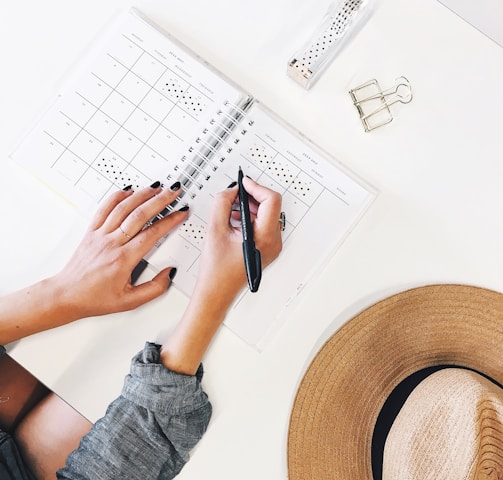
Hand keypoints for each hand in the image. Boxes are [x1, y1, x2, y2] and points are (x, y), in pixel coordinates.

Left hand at [52, 182, 188, 319]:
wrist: (67, 295)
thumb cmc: (95, 298)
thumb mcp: (130, 302)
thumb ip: (154, 288)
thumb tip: (169, 273)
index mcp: (123, 259)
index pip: (152, 233)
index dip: (170, 221)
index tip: (180, 213)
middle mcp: (111, 243)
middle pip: (139, 215)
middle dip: (160, 200)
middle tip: (173, 192)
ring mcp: (100, 235)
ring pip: (123, 208)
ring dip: (142, 195)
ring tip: (156, 187)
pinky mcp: (91, 232)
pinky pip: (104, 208)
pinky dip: (116, 196)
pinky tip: (128, 191)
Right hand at [159, 178, 282, 373]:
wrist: (216, 292)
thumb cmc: (216, 271)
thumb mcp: (215, 230)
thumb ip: (222, 203)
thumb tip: (231, 190)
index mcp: (265, 238)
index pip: (271, 200)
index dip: (256, 187)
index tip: (243, 183)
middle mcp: (273, 242)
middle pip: (271, 206)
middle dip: (252, 196)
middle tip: (235, 193)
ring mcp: (272, 246)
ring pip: (267, 215)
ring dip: (250, 206)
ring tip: (232, 208)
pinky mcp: (267, 248)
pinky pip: (263, 225)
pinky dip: (250, 217)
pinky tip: (235, 219)